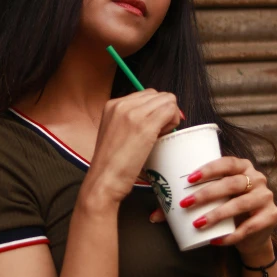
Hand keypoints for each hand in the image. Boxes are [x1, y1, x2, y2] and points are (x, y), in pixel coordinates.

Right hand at [85, 89, 181, 205]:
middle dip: (164, 111)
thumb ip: (131, 120)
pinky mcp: (145, 125)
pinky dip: (173, 121)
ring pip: (167, 100)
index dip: (155, 110)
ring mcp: (133, 113)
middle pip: (158, 95)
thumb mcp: (116, 133)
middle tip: (158, 132)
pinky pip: (170, 110)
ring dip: (170, 116)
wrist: (103, 181)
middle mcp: (121, 104)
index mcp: (112, 105)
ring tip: (160, 135)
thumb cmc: (111, 164)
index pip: (146, 95)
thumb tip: (156, 115)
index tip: (153, 126)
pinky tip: (163, 136)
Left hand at [149, 156, 276, 256]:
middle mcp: (257, 178)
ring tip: (198, 224)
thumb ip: (184, 205)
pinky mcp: (271, 216)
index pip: (226, 162)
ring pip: (240, 204)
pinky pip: (250, 226)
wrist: (252, 233)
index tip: (189, 178)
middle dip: (207, 193)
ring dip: (217, 214)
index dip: (208, 169)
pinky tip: (216, 240)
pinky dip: (232, 235)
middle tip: (186, 203)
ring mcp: (266, 196)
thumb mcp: (209, 203)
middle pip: (232, 183)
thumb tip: (153, 216)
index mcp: (241, 167)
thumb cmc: (226, 210)